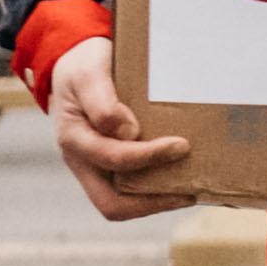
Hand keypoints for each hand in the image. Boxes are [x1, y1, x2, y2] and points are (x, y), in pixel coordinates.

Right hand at [45, 43, 196, 220]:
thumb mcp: (89, 73)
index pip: (113, 160)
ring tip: (191, 189)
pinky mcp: (112, 165)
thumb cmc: (83, 64)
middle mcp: (84, 161)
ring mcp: (97, 166)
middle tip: (190, 192)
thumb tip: (129, 133)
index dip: (148, 156)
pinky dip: (156, 189)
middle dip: (154, 201)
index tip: (182, 145)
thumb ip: (103, 104)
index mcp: (75, 140)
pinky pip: (132, 189)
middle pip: (113, 204)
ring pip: (125, 202)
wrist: (76, 60)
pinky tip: (182, 178)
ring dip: (158, 199)